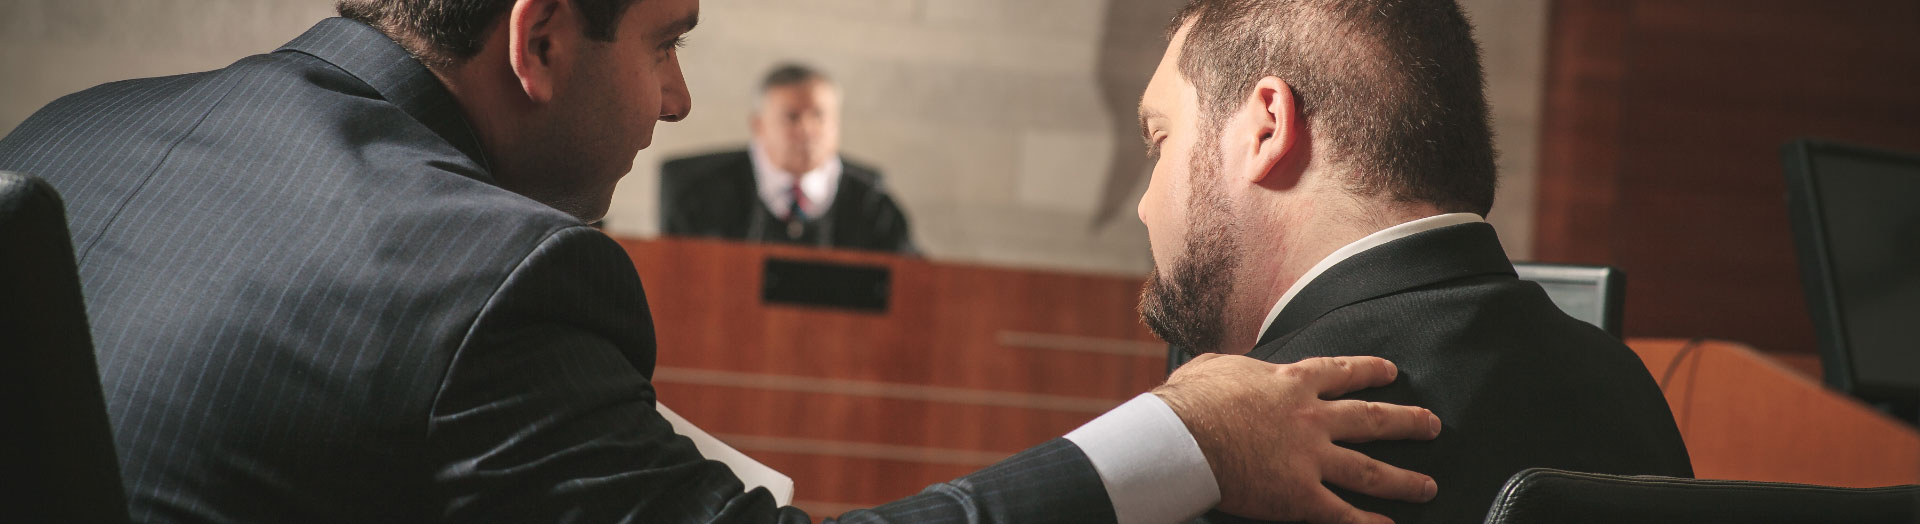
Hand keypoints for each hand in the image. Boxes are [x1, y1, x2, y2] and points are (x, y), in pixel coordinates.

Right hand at [1152, 354, 1441, 523]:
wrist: (1181, 438)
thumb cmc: (1188, 402)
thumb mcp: (1214, 367)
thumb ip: (1233, 367)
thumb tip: (1224, 366)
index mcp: (1290, 383)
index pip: (1340, 372)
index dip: (1369, 371)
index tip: (1390, 372)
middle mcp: (1311, 418)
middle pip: (1371, 419)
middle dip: (1406, 422)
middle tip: (1431, 424)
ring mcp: (1310, 458)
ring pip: (1370, 470)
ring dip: (1404, 480)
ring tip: (1427, 486)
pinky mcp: (1300, 496)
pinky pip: (1342, 514)